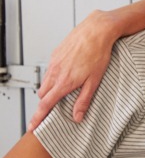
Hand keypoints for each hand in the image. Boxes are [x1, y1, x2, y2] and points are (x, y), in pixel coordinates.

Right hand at [26, 10, 117, 131]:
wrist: (96, 30)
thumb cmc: (99, 53)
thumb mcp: (95, 80)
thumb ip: (84, 100)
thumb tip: (77, 117)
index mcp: (64, 82)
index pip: (45, 104)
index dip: (38, 117)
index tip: (32, 127)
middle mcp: (55, 73)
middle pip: (43, 95)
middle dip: (45, 103)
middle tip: (52, 109)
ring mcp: (54, 63)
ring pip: (45, 82)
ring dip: (49, 89)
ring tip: (61, 91)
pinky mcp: (55, 54)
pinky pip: (49, 70)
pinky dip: (53, 77)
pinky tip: (65, 75)